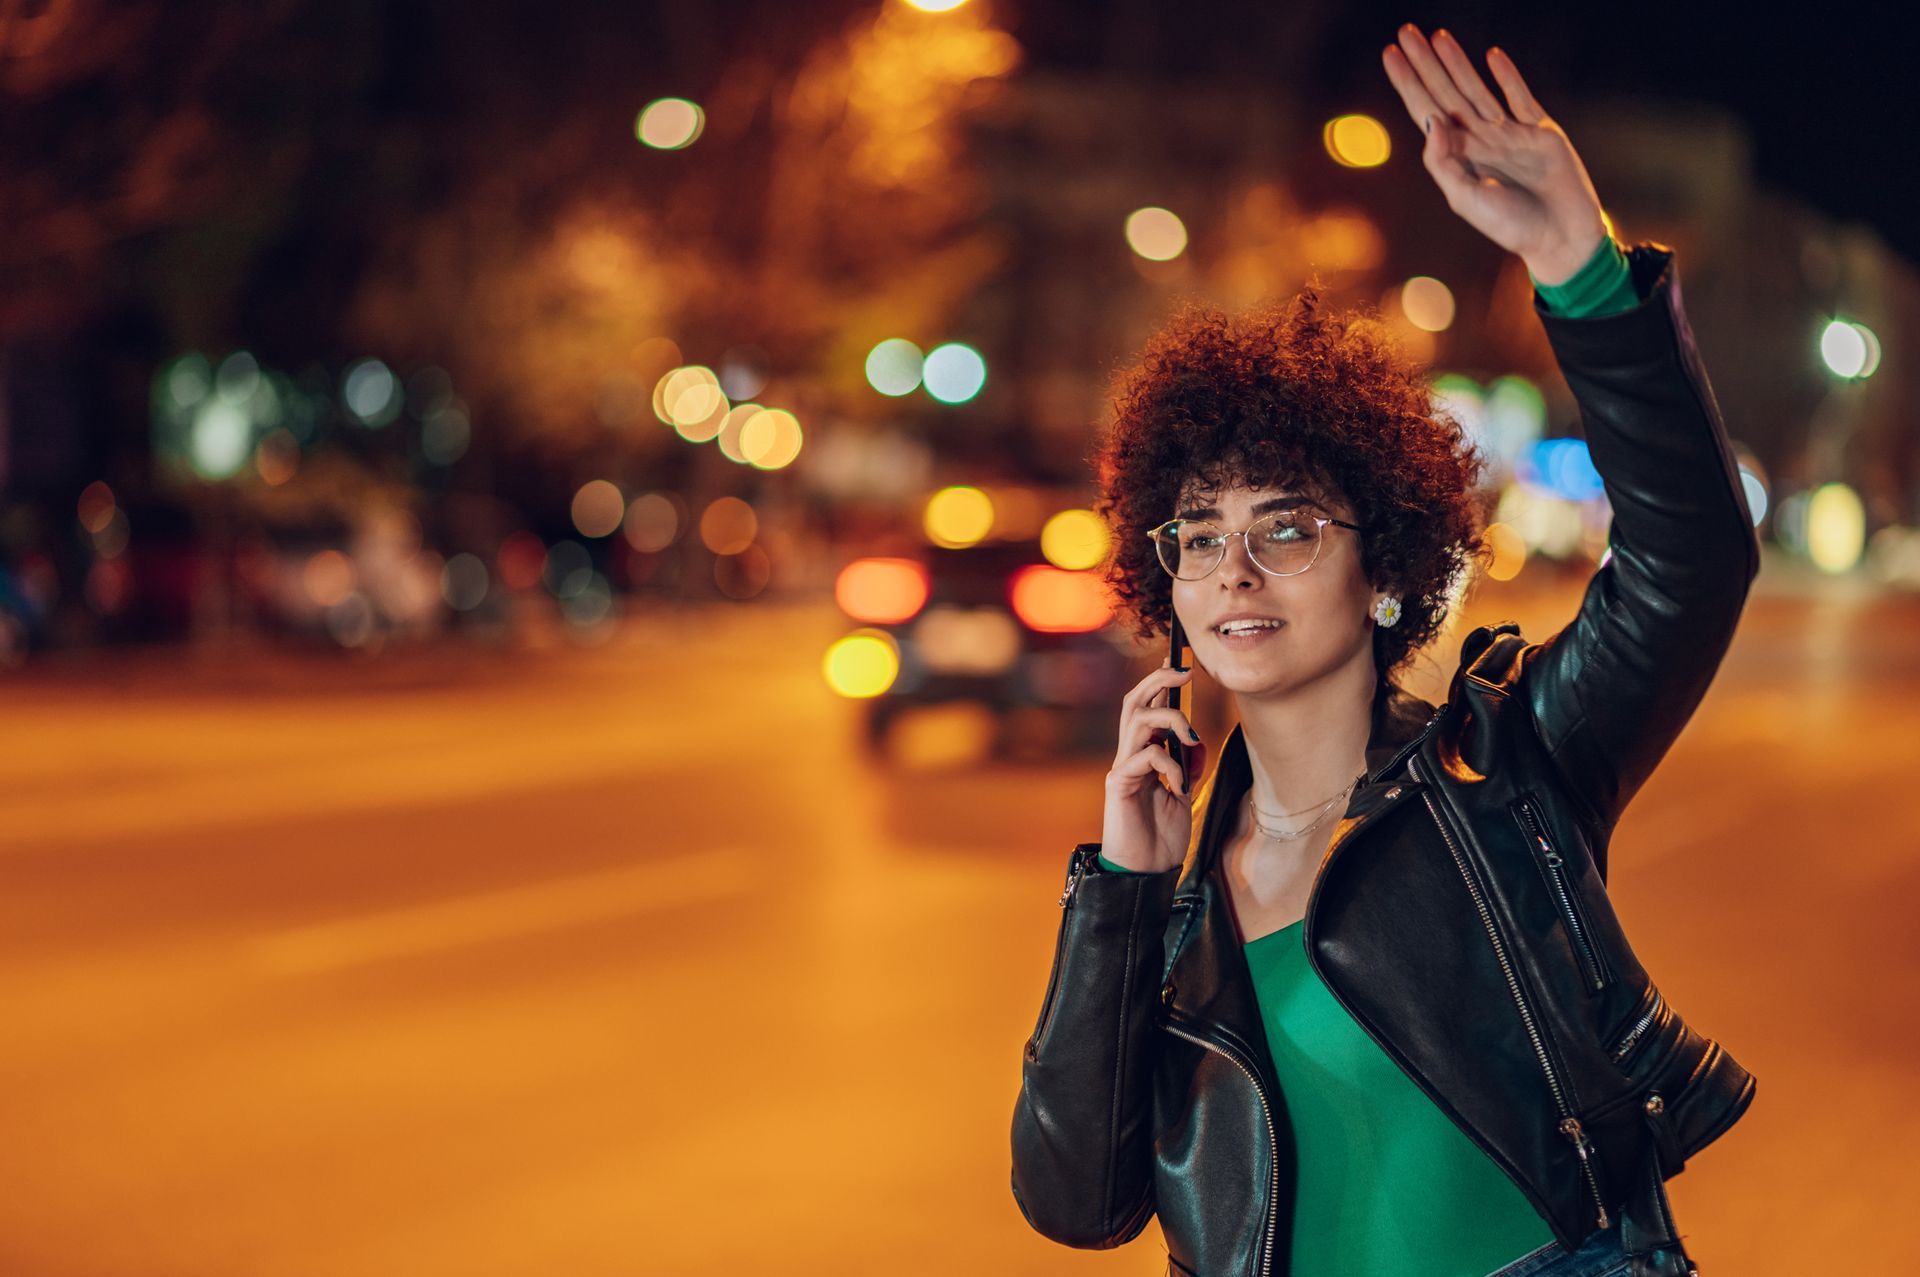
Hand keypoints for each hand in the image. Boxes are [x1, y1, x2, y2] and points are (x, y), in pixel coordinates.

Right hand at [1099, 657, 1208, 873]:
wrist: (1145, 872)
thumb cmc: (1162, 837)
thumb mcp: (1184, 794)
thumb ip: (1187, 766)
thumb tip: (1194, 741)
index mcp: (1145, 754)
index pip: (1148, 707)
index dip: (1160, 681)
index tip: (1180, 662)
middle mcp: (1130, 755)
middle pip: (1135, 701)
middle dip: (1158, 679)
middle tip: (1184, 671)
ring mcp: (1122, 767)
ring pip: (1138, 719)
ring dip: (1171, 720)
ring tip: (1192, 739)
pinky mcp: (1119, 784)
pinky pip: (1146, 756)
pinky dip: (1170, 764)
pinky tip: (1180, 787)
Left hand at [1381, 24, 1608, 284]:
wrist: (1560, 237)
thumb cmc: (1511, 227)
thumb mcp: (1466, 199)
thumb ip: (1443, 162)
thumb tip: (1432, 119)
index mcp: (1458, 157)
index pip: (1425, 111)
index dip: (1408, 83)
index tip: (1391, 54)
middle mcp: (1480, 140)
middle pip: (1446, 92)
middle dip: (1426, 63)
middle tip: (1406, 32)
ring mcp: (1510, 133)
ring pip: (1477, 88)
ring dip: (1458, 62)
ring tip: (1439, 36)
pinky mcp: (1541, 131)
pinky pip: (1520, 97)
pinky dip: (1507, 76)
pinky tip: (1492, 56)